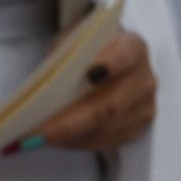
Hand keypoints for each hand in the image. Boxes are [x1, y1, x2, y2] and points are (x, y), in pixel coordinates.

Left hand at [30, 29, 156, 153]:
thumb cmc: (90, 48)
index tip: (89, 74)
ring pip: (104, 129)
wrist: (111, 59)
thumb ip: (67, 54)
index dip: (110, 63)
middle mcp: (143, 79)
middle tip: (38, 131)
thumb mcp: (76, 39)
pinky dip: (75, 142)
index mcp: (133, 47)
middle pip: (108, 105)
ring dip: (67, 137)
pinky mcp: (136, 129)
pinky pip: (104, 142)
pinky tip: (54, 140)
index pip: (125, 54)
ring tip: (36, 139)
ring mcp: (143, 108)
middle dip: (70, 121)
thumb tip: (47, 85)